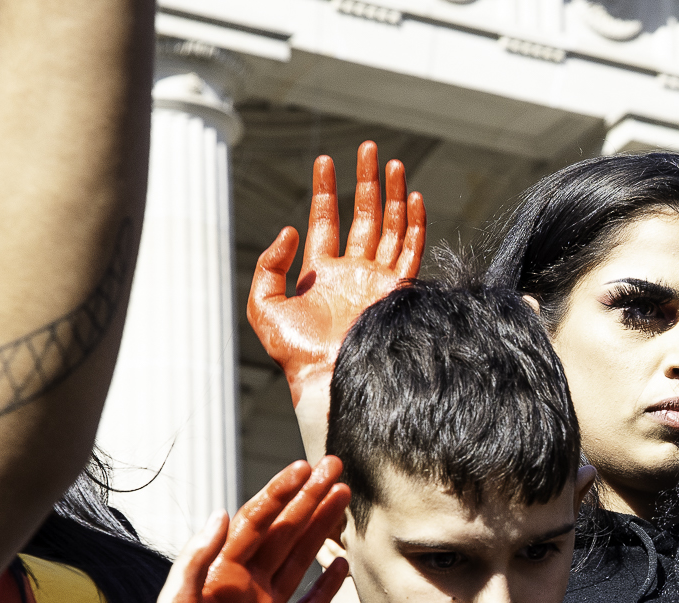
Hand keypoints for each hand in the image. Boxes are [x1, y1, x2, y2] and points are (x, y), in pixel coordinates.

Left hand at [109, 458, 350, 602]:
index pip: (254, 523)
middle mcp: (245, 589)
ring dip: (320, 530)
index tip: (304, 468)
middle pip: (284, 534)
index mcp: (219, 576)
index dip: (280, 494)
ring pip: (300, 561)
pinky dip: (327, 586)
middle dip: (309, 501)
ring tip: (342, 500)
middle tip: (335, 469)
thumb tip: (220, 514)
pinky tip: (342, 563)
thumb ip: (195, 562)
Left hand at [248, 141, 425, 411]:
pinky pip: (411, 252)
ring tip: (393, 163)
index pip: (326, 220)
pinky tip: (413, 198)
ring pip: (390, 227)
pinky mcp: (398, 292)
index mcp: (322, 272)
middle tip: (368, 148)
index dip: (325, 189)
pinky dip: (415, 225)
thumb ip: (269, 265)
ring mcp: (377, 281)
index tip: (324, 160)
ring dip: (392, 194)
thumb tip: (290, 230)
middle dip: (366, 180)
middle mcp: (353, 272)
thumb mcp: (264, 305)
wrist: (329, 379)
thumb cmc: (295, 352)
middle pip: (363, 215)